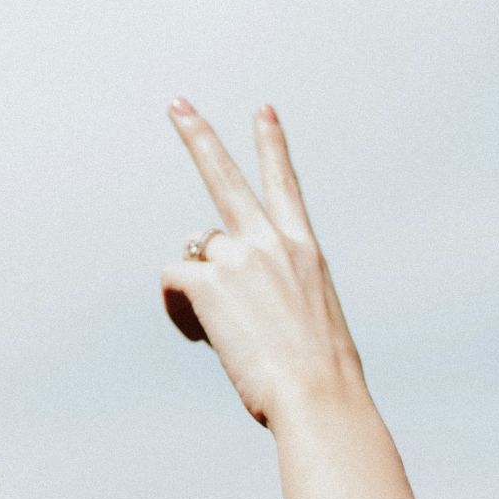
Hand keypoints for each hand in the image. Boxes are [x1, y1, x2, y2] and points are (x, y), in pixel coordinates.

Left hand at [160, 99, 364, 427]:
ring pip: (196, 254)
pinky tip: (200, 334)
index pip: (286, 185)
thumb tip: (236, 308)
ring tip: (222, 331)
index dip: (272, 145)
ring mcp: (240, 257)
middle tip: (176, 103)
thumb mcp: (314, 324)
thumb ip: (279, 298)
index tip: (263, 111)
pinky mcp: (210, 280)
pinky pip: (174, 280)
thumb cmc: (323, 379)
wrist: (320, 396)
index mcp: (306, 252)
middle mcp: (273, 243)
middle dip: (199, 136)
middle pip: (226, 176)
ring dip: (198, 288)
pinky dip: (178, 308)